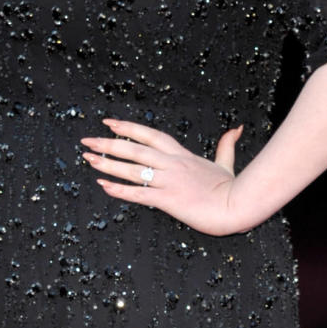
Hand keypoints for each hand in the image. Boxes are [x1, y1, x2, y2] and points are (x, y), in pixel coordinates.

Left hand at [80, 117, 244, 235]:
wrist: (238, 204)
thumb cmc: (232, 188)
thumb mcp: (226, 163)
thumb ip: (226, 145)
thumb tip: (236, 128)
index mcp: (182, 156)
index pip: (150, 135)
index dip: (129, 128)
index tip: (110, 123)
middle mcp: (172, 164)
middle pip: (135, 149)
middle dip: (109, 144)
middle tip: (88, 141)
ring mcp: (169, 181)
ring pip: (132, 169)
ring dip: (108, 164)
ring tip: (89, 159)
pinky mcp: (168, 199)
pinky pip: (138, 193)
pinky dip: (120, 189)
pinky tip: (104, 186)